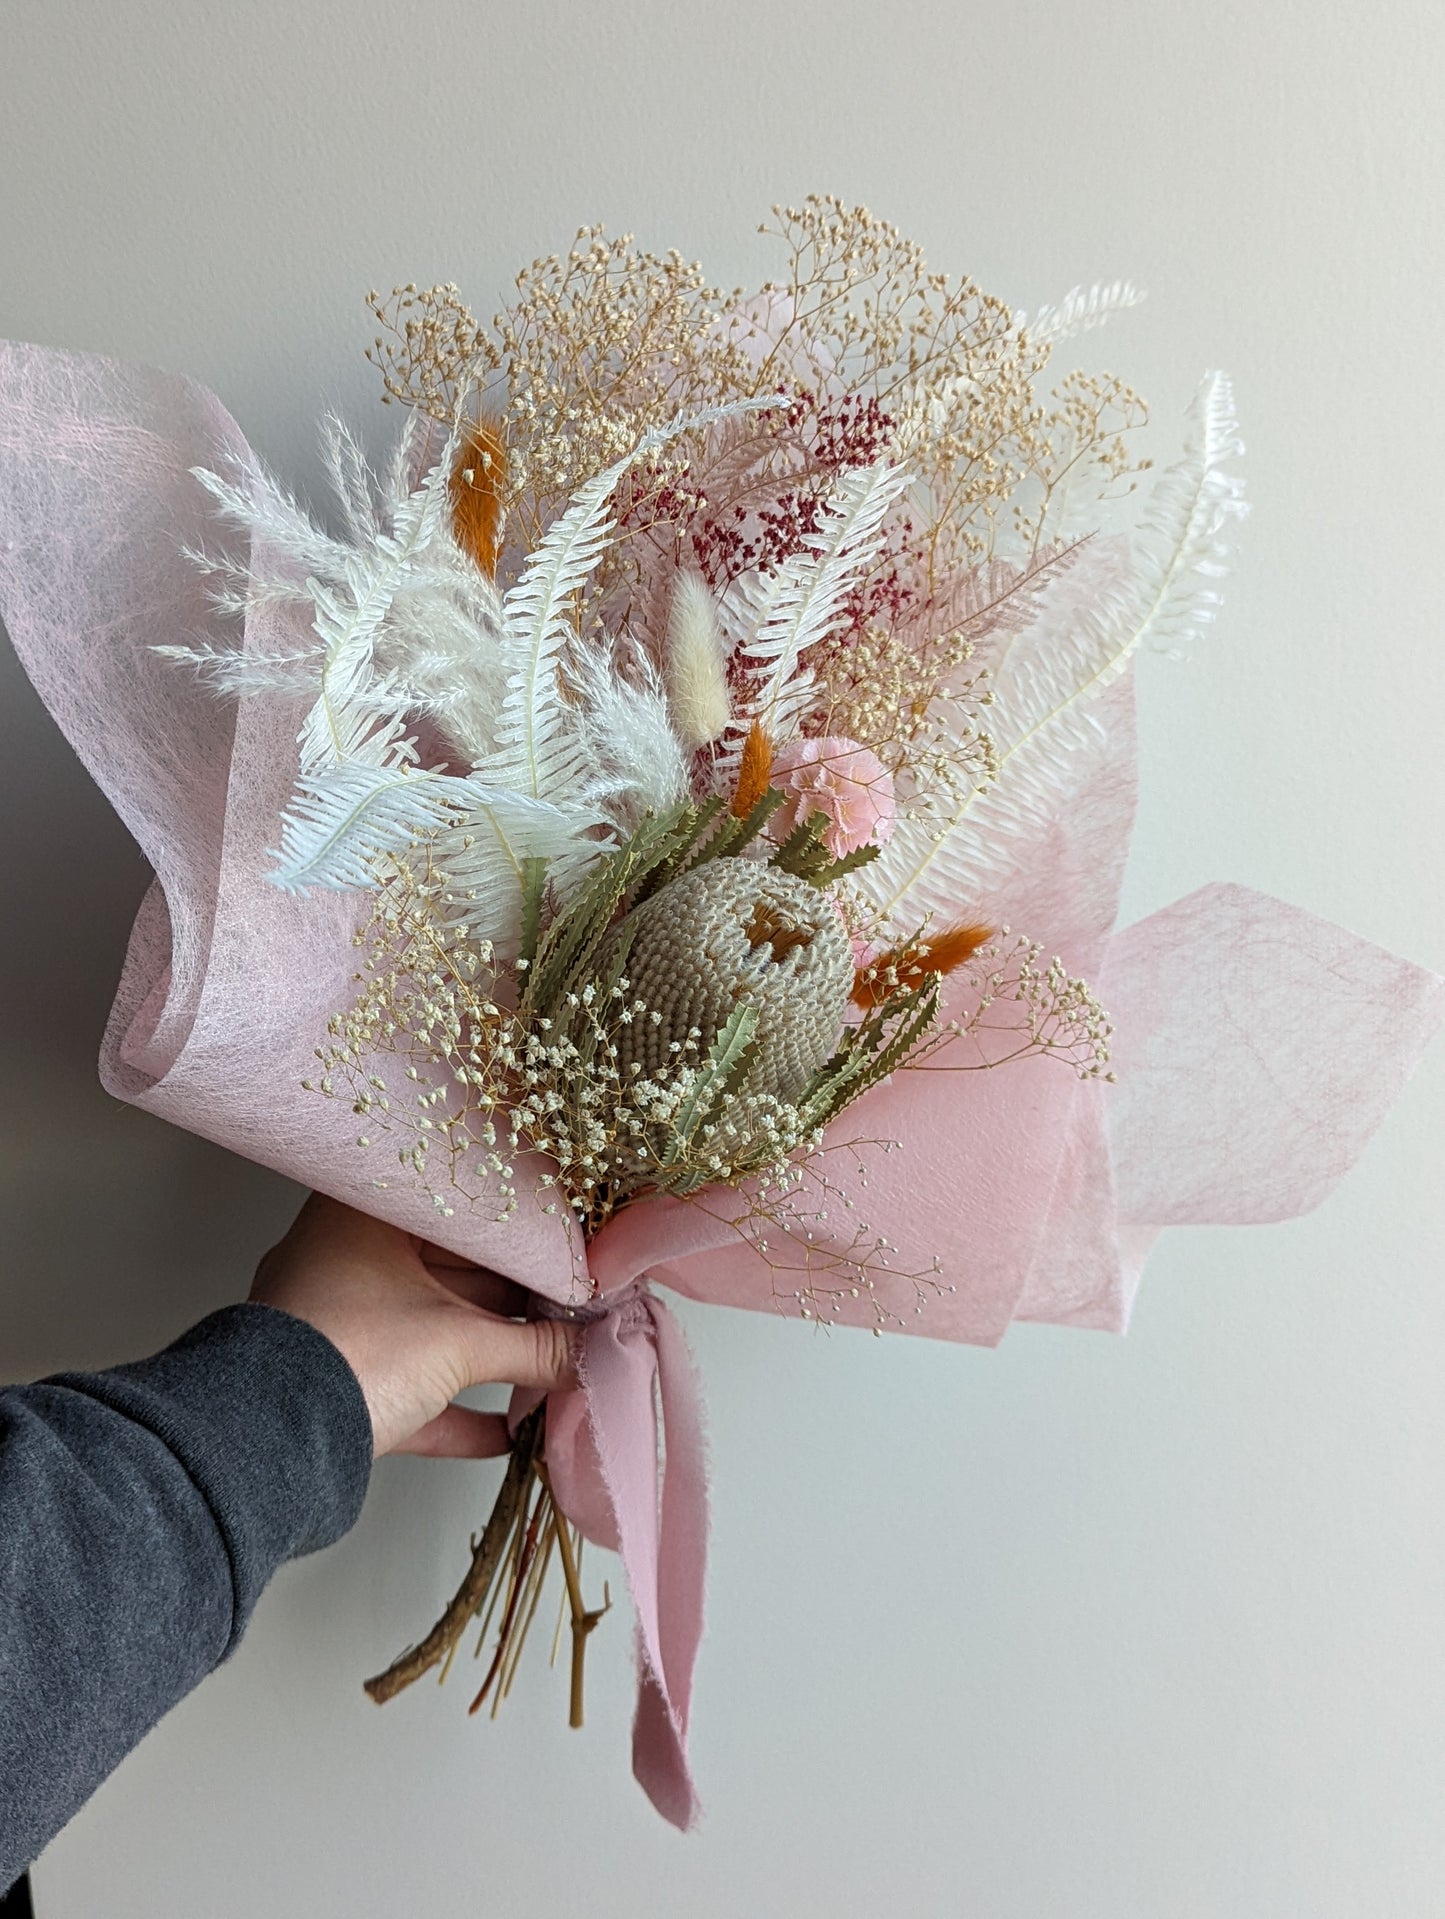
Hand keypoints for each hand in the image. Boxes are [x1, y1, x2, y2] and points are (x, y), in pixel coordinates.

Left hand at [249, 1193, 575, 1458]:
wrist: (267, 1447)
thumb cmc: (348, 1355)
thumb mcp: (460, 1343)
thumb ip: (537, 1347)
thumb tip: (592, 1352)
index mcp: (364, 1215)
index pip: (463, 1210)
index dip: (522, 1234)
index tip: (569, 1252)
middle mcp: (344, 1258)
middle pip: (453, 1273)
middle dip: (516, 1303)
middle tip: (575, 1312)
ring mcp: (337, 1323)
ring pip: (432, 1331)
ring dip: (492, 1357)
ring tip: (553, 1366)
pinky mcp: (338, 1386)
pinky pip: (410, 1390)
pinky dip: (457, 1409)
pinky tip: (506, 1431)